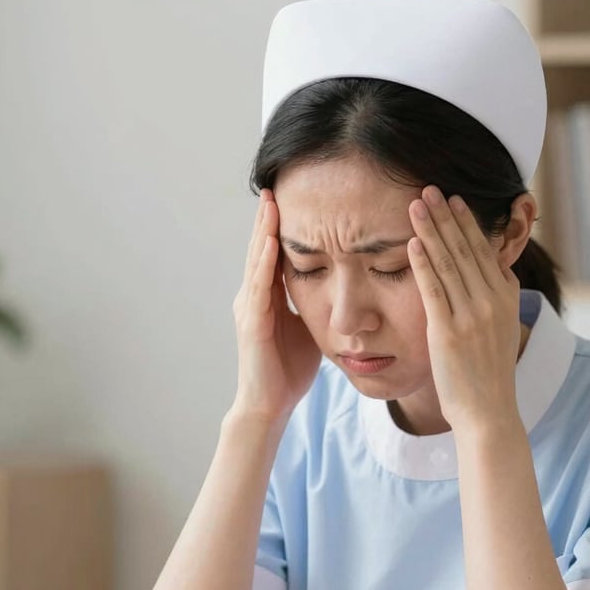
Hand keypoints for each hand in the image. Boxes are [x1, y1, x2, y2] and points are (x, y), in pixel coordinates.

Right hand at [232, 189, 321, 421]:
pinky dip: (264, 262)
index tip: (289, 197)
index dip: (279, 226)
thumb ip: (316, 305)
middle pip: (260, 249)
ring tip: (270, 202)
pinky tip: (271, 241)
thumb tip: (340, 287)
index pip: (274, 253)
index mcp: (267, 298)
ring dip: (263, 231)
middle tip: (274, 185)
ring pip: (256, 261)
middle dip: (267, 218)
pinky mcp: (252, 324)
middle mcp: (253, 297)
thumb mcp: (308, 328)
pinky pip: (259, 287)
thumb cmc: (289, 370)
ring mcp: (249, 309)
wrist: (270, 405)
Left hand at [407, 186, 520, 429]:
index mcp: (506, 298)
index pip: (484, 251)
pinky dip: (423, 264)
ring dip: (431, 230)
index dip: (467, 223)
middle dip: (446, 216)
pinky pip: (433, 290)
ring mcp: (471, 316)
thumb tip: (495, 271)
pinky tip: (412, 242)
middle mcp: (492, 302)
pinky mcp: (448, 332)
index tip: (454, 199)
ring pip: (449, 263)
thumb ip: (498, 299)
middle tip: (430, 188)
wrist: (488, 412)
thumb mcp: (502, 330)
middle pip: (466, 249)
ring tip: (416, 204)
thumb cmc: (488, 374)